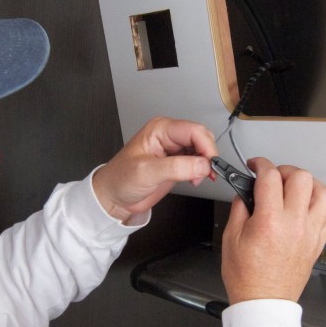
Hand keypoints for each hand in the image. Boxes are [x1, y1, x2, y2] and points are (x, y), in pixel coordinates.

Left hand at [93, 117, 217, 221]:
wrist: (115, 197)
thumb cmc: (121, 179)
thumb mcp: (147, 172)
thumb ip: (177, 167)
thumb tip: (202, 165)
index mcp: (160, 129)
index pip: (193, 130)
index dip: (206, 146)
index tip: (210, 164)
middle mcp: (169, 136)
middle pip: (202, 137)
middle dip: (207, 155)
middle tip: (206, 173)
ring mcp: (174, 149)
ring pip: (203, 149)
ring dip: (206, 164)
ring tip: (197, 178)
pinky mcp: (178, 162)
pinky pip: (199, 161)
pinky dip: (202, 171)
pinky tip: (195, 179)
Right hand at [221, 158, 325, 303]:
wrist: (264, 303)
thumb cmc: (247, 277)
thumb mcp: (231, 238)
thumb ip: (239, 209)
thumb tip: (246, 192)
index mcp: (270, 221)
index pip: (270, 176)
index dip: (260, 165)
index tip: (255, 166)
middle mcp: (295, 224)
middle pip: (301, 177)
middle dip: (284, 170)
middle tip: (273, 178)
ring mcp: (311, 233)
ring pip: (323, 192)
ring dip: (308, 185)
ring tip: (294, 189)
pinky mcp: (318, 243)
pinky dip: (322, 205)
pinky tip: (308, 208)